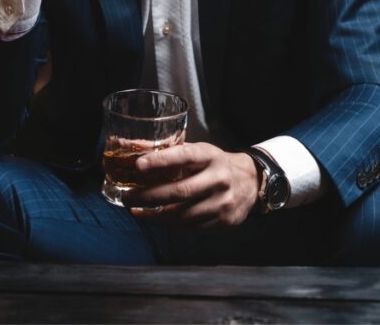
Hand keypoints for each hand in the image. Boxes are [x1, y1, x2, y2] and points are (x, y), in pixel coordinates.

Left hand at [122, 142, 261, 230]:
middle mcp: (219, 179)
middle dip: (148, 197)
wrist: (252, 182)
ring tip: (136, 211)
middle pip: (180, 192)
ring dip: (155, 216)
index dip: (161, 160)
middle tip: (127, 198)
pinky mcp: (224, 222)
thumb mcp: (201, 152)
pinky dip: (171, 224)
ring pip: (183, 215)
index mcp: (211, 157)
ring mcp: (223, 203)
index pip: (184, 156)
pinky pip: (191, 227)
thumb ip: (175, 153)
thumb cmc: (216, 164)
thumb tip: (137, 154)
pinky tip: (157, 219)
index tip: (138, 165)